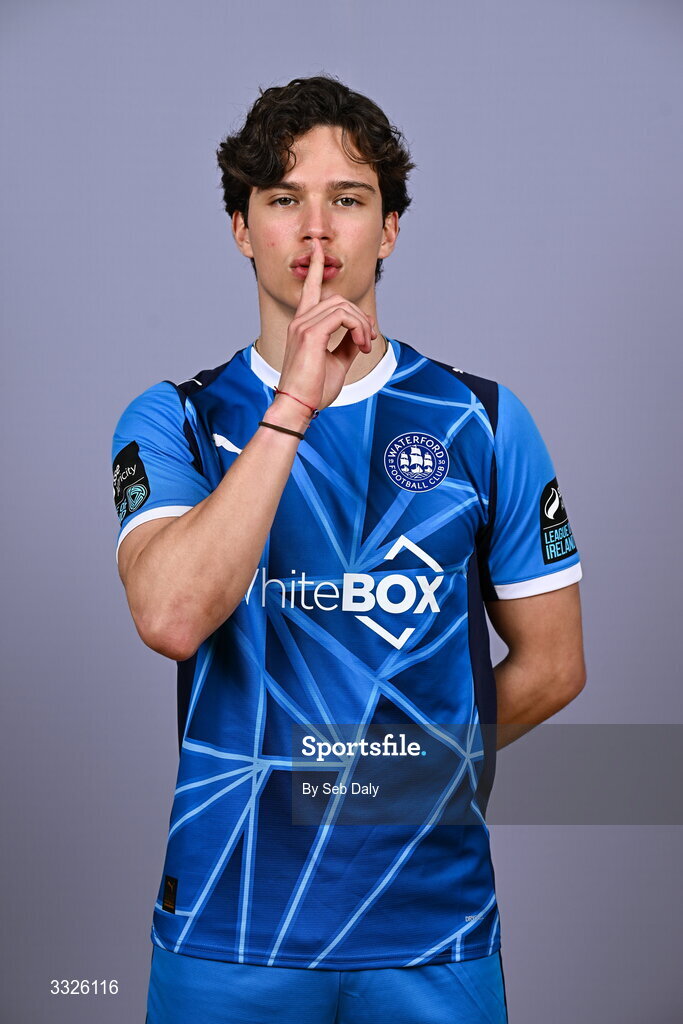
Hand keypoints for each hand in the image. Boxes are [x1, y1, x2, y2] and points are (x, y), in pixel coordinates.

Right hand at [276, 237, 378, 416]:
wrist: (298, 406)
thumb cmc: (314, 389)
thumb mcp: (337, 363)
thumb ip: (347, 344)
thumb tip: (360, 335)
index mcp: (303, 325)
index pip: (309, 288)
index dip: (315, 266)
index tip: (318, 248)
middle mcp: (300, 321)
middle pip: (337, 298)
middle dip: (360, 316)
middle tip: (368, 341)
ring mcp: (303, 325)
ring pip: (342, 305)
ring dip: (362, 324)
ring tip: (364, 346)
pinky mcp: (310, 333)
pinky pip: (343, 316)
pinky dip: (358, 328)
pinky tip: (361, 346)